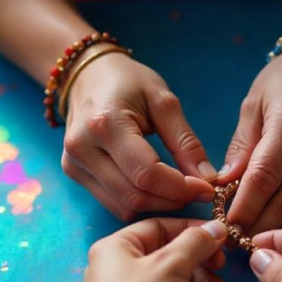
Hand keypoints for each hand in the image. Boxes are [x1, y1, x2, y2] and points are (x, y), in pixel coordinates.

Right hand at [61, 48, 216, 220]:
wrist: (86, 75)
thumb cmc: (127, 81)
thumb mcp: (163, 101)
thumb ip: (185, 142)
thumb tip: (208, 179)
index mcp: (106, 124)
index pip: (147, 174)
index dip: (181, 188)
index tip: (207, 188)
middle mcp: (83, 148)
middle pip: (135, 195)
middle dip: (172, 200)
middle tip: (197, 191)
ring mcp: (74, 163)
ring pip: (123, 206)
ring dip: (157, 205)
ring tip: (177, 189)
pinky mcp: (73, 172)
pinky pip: (112, 202)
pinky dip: (139, 202)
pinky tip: (155, 187)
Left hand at [65, 218, 235, 281]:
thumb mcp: (170, 267)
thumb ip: (195, 243)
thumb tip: (216, 226)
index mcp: (118, 246)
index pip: (161, 227)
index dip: (193, 231)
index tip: (222, 238)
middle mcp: (121, 268)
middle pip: (171, 257)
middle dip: (204, 267)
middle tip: (225, 271)